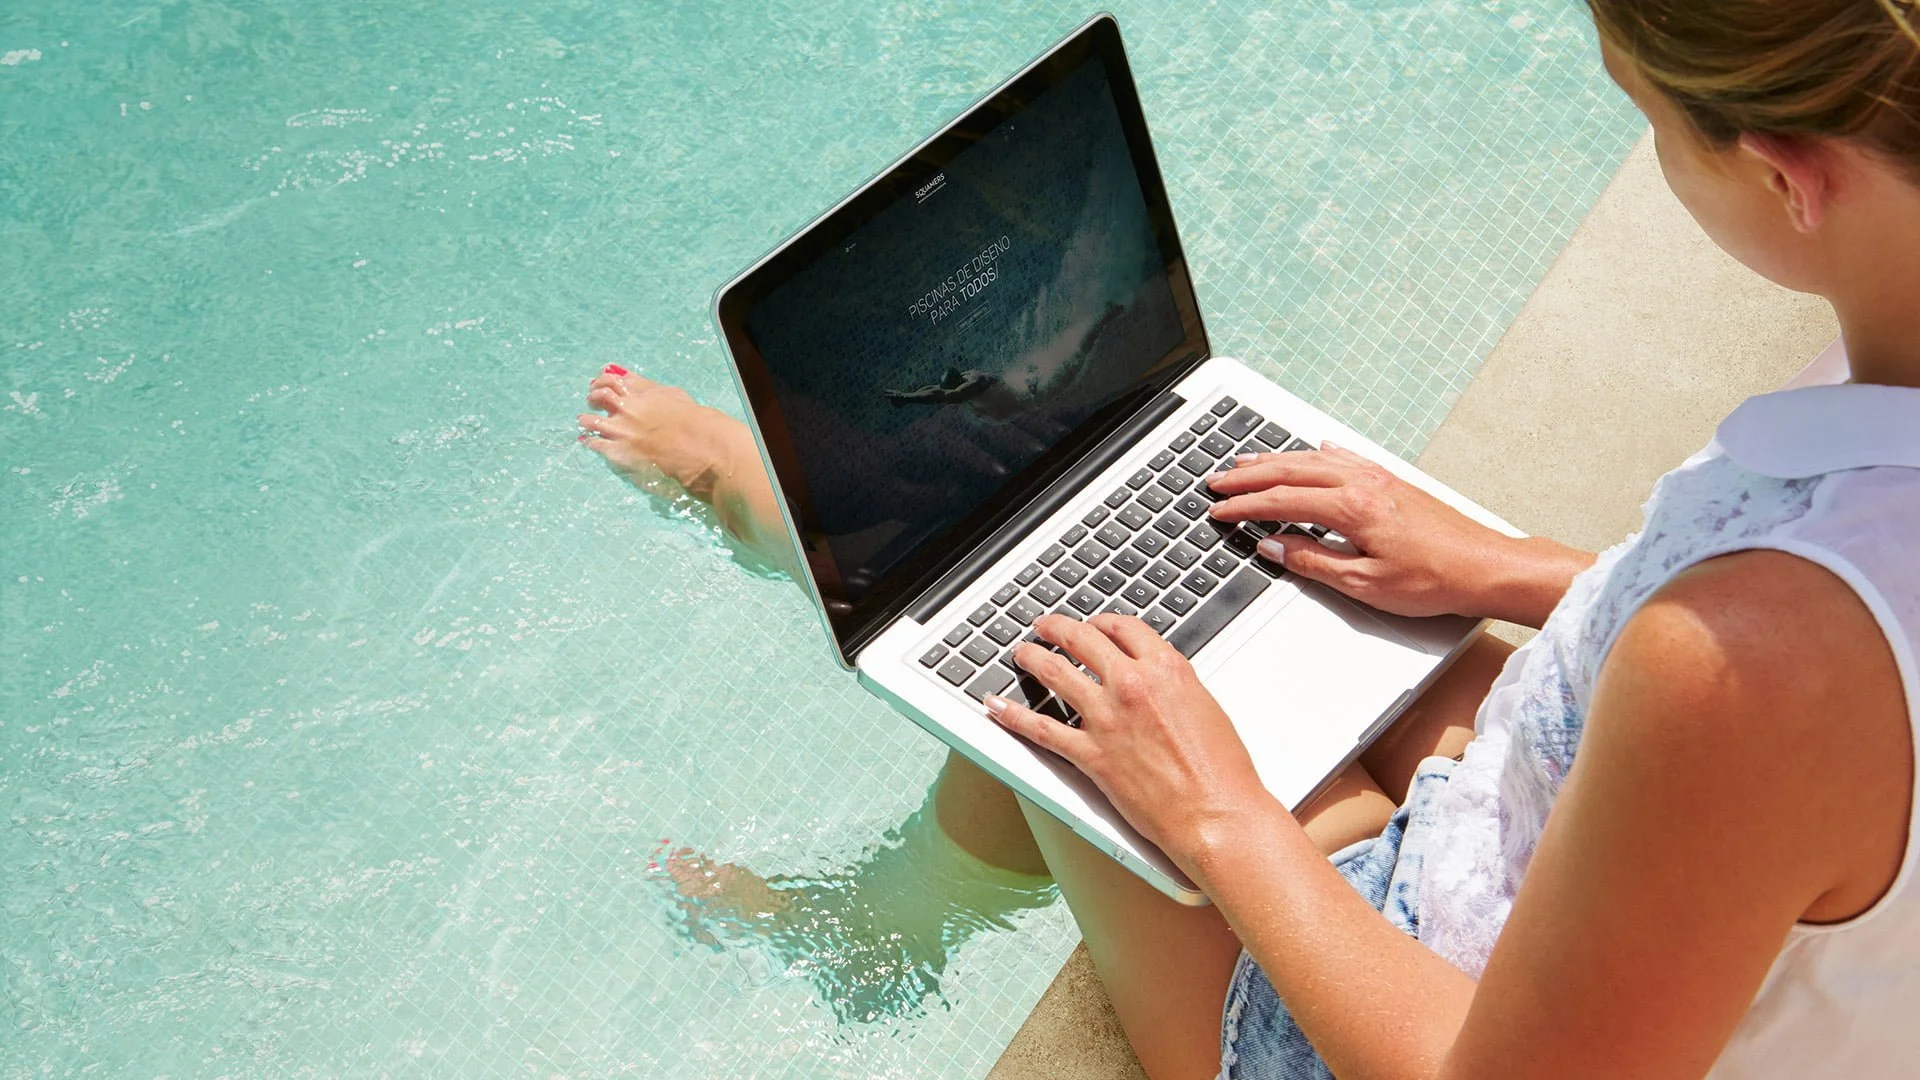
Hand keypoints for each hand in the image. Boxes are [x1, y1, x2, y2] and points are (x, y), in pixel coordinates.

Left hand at [579, 367, 734, 497]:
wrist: (698, 448)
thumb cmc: (691, 420)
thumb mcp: (671, 394)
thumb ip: (645, 385)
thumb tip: (624, 375)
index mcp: (639, 393)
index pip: (612, 380)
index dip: (602, 380)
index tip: (599, 382)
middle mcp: (626, 409)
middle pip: (599, 396)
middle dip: (593, 396)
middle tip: (592, 400)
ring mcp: (620, 431)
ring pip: (591, 421)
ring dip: (586, 419)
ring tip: (584, 420)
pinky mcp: (618, 452)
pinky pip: (596, 444)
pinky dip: (590, 441)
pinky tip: (587, 441)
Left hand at [987, 613, 1275, 865]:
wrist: (1216, 814)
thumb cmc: (1221, 770)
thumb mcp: (1205, 706)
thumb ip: (1172, 686)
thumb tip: (1153, 680)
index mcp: (1167, 669)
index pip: (1123, 628)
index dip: (1101, 622)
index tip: (1092, 624)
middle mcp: (1132, 685)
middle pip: (1083, 639)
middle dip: (1058, 628)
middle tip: (1045, 626)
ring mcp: (1107, 718)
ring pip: (1056, 673)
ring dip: (1033, 657)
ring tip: (1022, 652)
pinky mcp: (1091, 754)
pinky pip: (1040, 728)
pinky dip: (1011, 715)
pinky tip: (996, 705)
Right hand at [1205, 442, 1527, 619]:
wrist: (1486, 567)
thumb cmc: (1435, 579)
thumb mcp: (1365, 584)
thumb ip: (1313, 562)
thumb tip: (1274, 547)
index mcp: (1352, 508)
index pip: (1282, 501)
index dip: (1245, 507)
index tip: (1220, 512)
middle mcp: (1363, 483)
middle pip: (1292, 471)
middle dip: (1250, 476)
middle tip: (1218, 481)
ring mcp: (1379, 478)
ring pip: (1315, 460)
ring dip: (1277, 460)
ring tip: (1248, 462)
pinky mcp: (1393, 482)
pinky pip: (1346, 458)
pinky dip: (1319, 454)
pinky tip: (1314, 450)